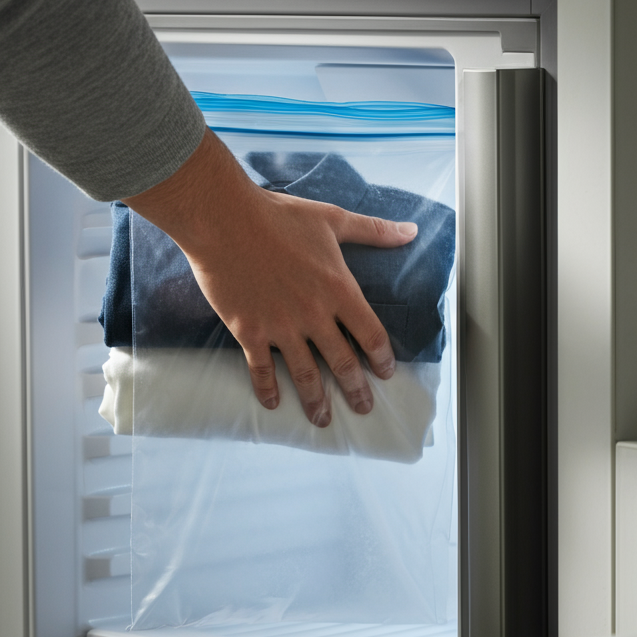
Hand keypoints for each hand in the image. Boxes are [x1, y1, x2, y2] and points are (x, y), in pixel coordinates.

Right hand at [123, 129, 416, 426]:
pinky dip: (267, 389)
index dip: (382, 358)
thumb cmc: (280, 216)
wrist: (224, 220)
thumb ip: (374, 231)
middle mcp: (314, 315)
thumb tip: (411, 231)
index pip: (371, 335)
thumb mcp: (333, 220)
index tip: (386, 373)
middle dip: (356, 390)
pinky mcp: (249, 331)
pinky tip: (273, 404)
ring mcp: (281, 327)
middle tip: (363, 407)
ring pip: (305, 374)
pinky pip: (261, 369)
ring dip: (317, 400)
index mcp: (339, 290)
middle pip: (343, 363)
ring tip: (323, 420)